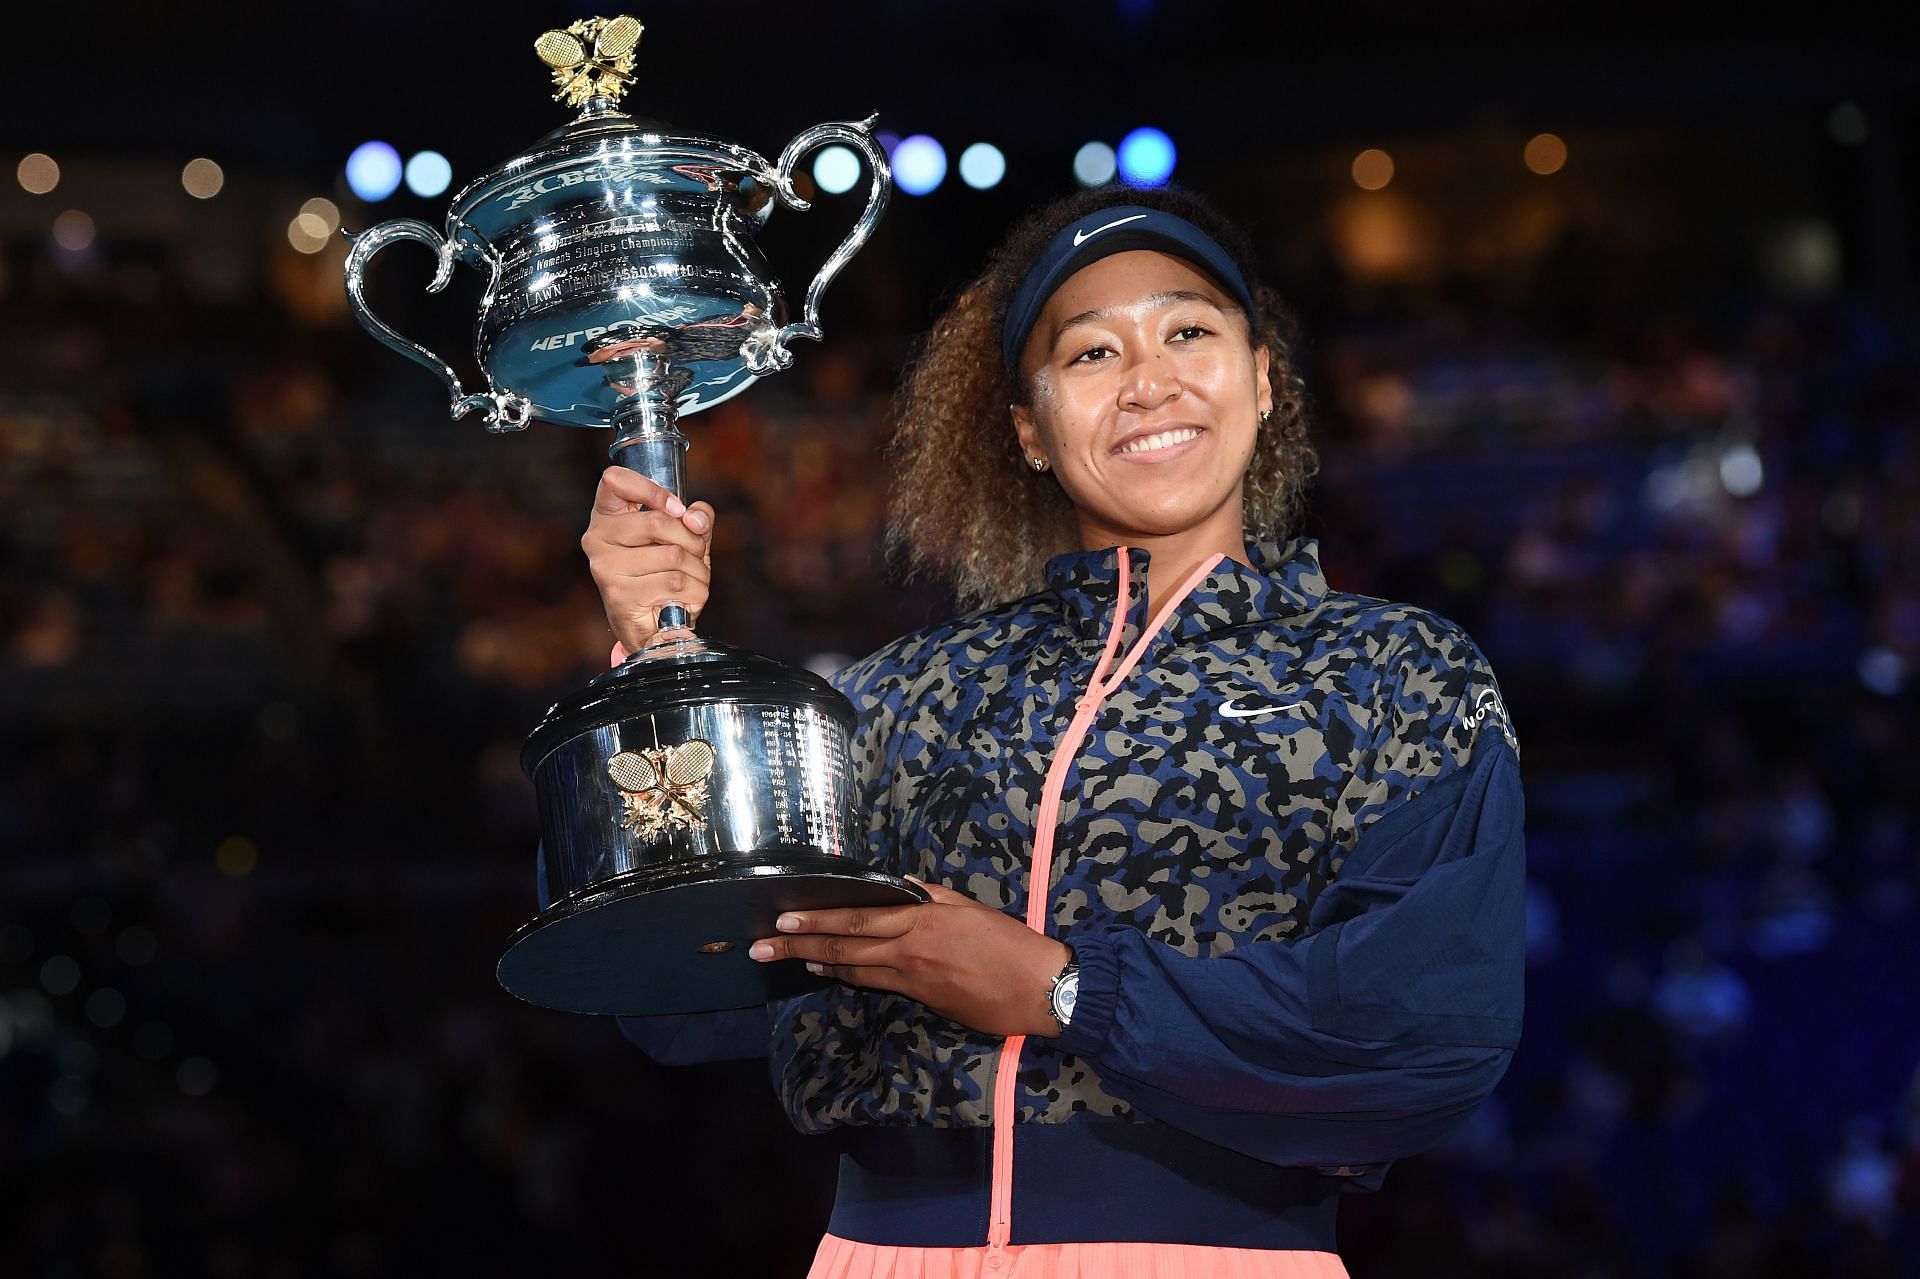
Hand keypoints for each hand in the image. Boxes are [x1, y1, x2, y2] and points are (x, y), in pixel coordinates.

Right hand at [582, 466, 714, 650]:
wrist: (652, 629)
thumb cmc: (665, 576)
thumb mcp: (684, 539)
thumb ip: (696, 519)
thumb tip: (696, 518)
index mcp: (607, 516)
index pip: (615, 480)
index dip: (652, 490)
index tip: (677, 508)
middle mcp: (597, 538)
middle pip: (657, 521)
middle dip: (692, 540)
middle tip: (695, 554)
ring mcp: (605, 567)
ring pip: (673, 555)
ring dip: (698, 570)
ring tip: (690, 580)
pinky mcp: (619, 594)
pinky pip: (675, 582)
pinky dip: (694, 592)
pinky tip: (682, 599)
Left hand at [748, 879, 1070, 1038]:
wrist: (1038, 988)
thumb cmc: (1009, 942)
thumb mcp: (969, 907)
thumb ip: (931, 896)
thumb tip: (900, 887)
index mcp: (922, 918)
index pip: (858, 918)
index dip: (818, 920)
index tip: (784, 919)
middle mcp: (909, 947)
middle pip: (844, 946)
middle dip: (799, 945)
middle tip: (761, 947)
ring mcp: (912, 977)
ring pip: (854, 969)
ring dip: (818, 963)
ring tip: (786, 959)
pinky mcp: (922, 999)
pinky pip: (877, 984)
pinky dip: (849, 977)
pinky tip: (830, 972)